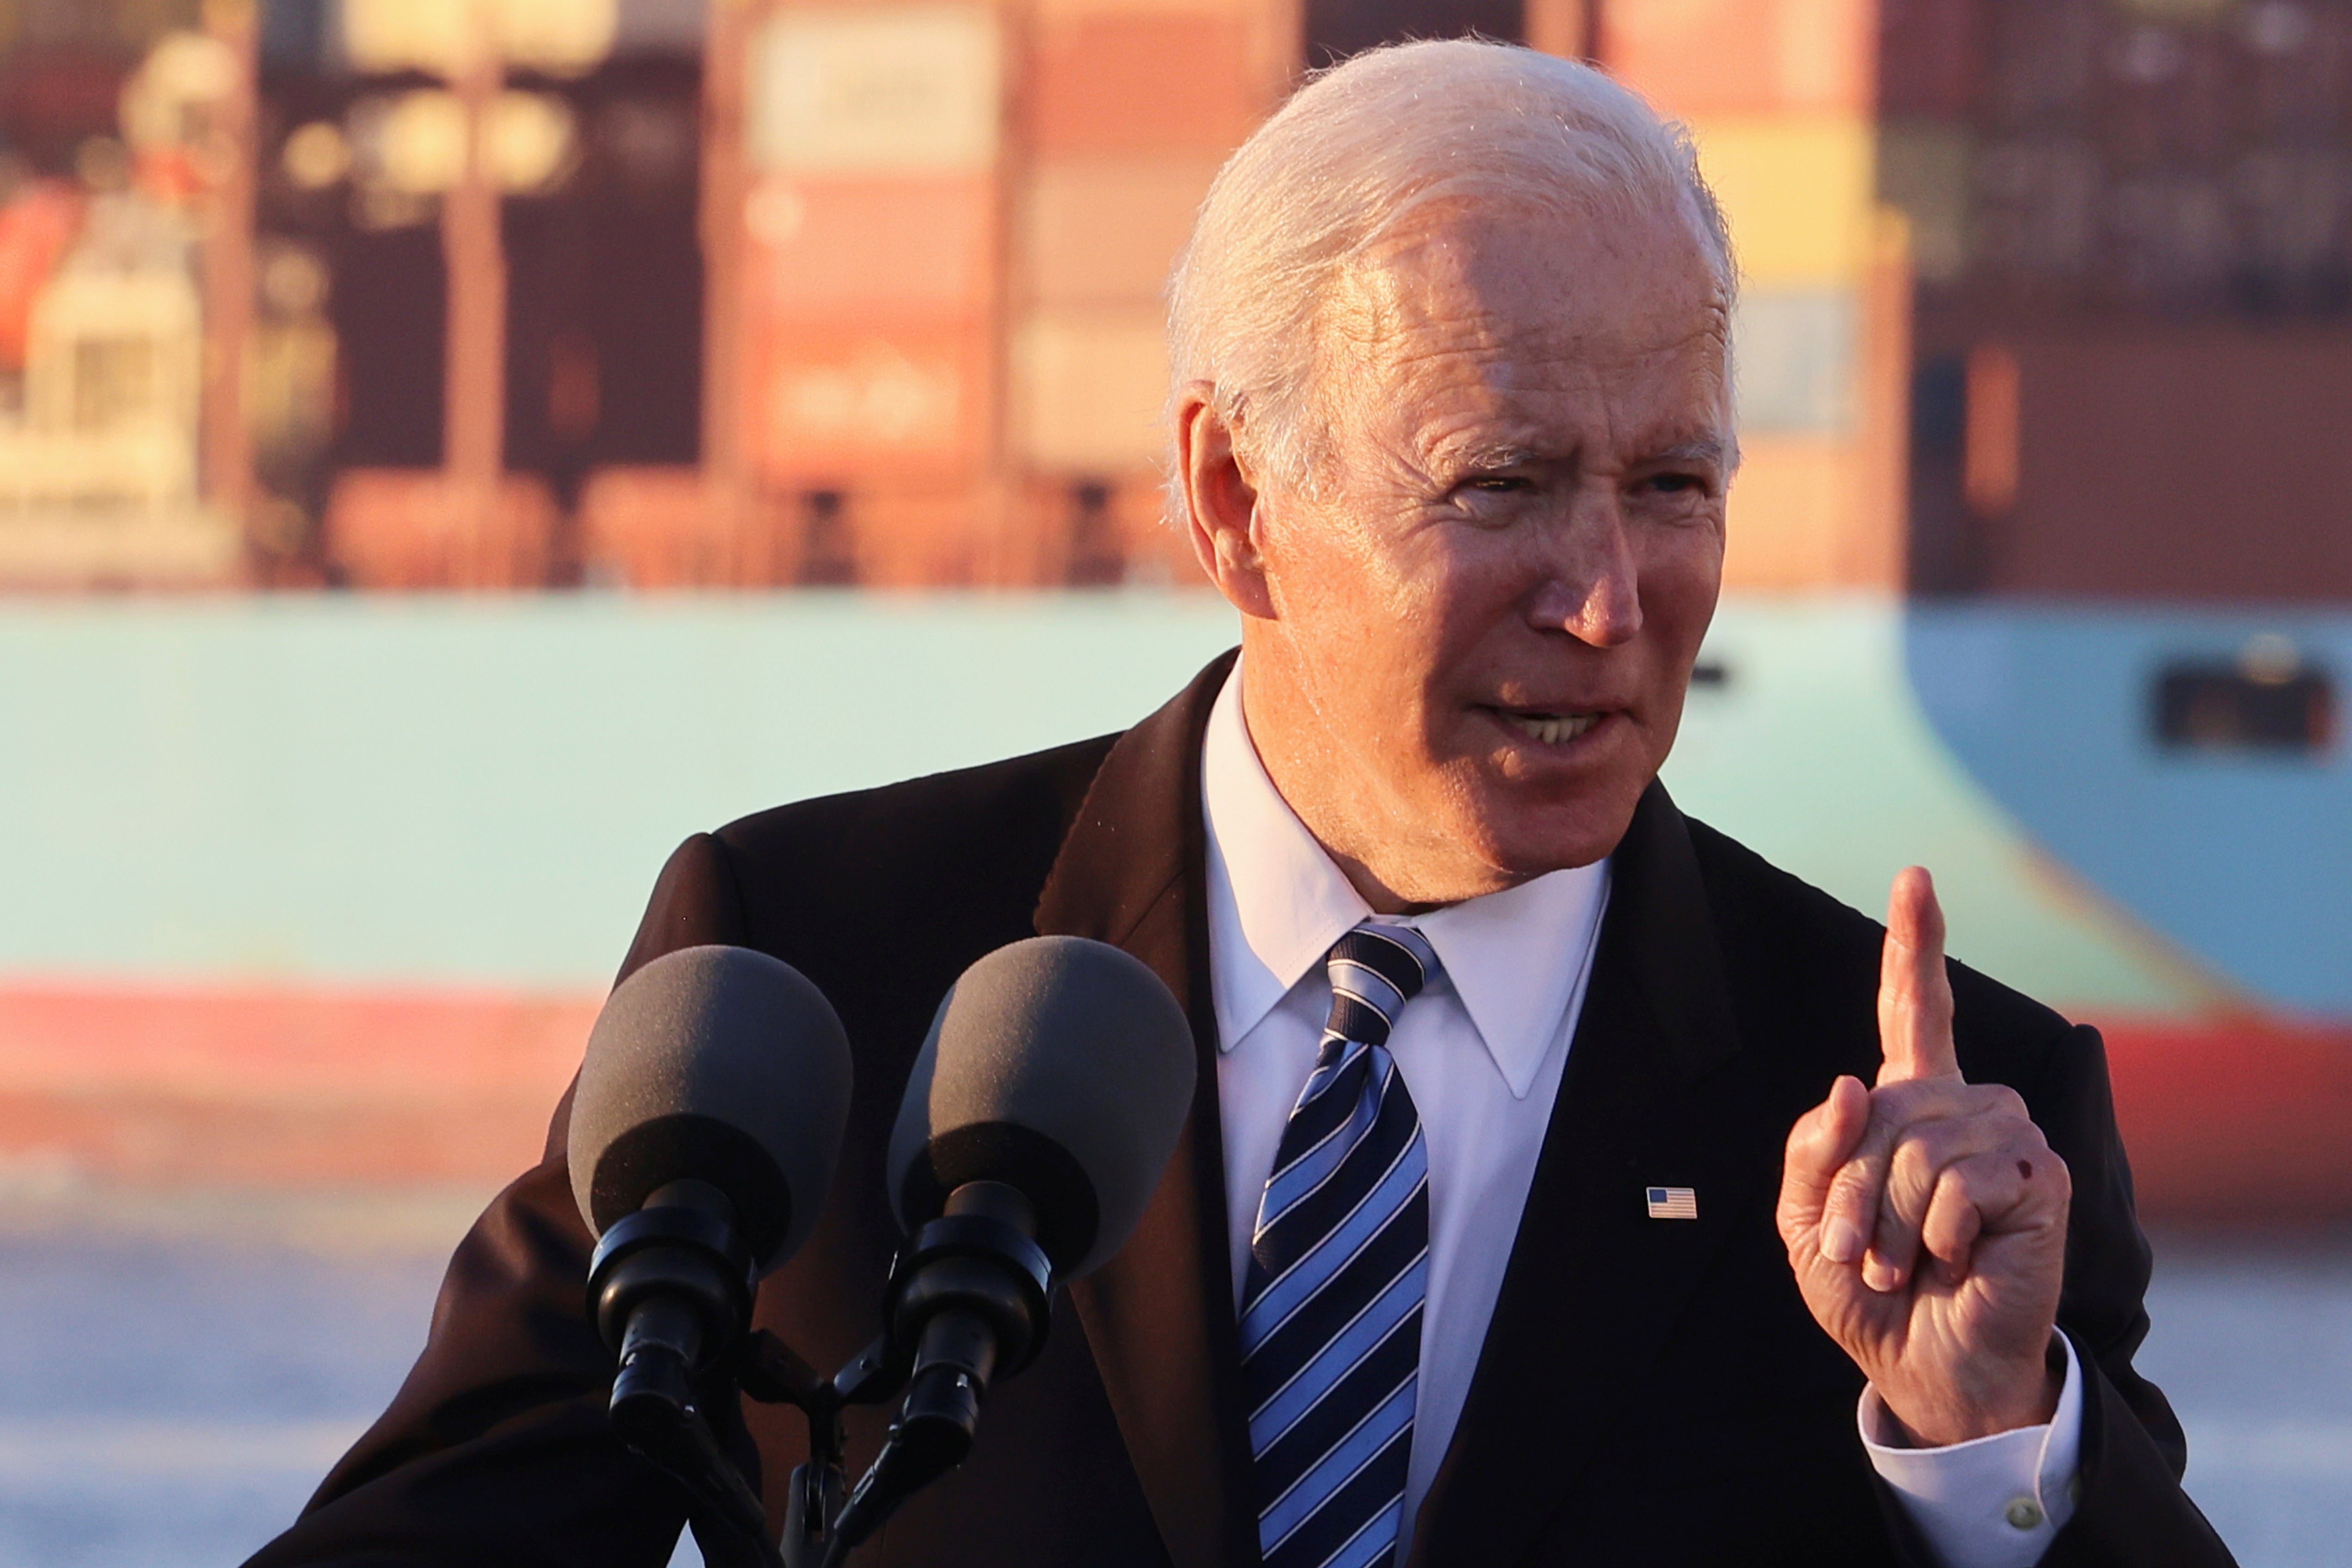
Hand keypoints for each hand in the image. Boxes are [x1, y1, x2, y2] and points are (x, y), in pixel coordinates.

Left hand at [1775, 867, 2070, 1446]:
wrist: (1921, 1359)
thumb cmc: (1868, 1285)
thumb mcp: (1808, 1218)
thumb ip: (1815, 1147)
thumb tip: (1854, 1082)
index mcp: (1909, 1101)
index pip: (1915, 1008)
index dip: (1916, 944)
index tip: (1916, 877)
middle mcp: (1965, 1106)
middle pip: (1880, 1110)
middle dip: (1854, 1192)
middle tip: (1866, 1252)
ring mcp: (2008, 1135)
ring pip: (1920, 1147)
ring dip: (1896, 1220)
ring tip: (1909, 1260)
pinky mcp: (2042, 1176)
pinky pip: (1964, 1182)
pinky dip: (1942, 1233)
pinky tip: (1957, 1258)